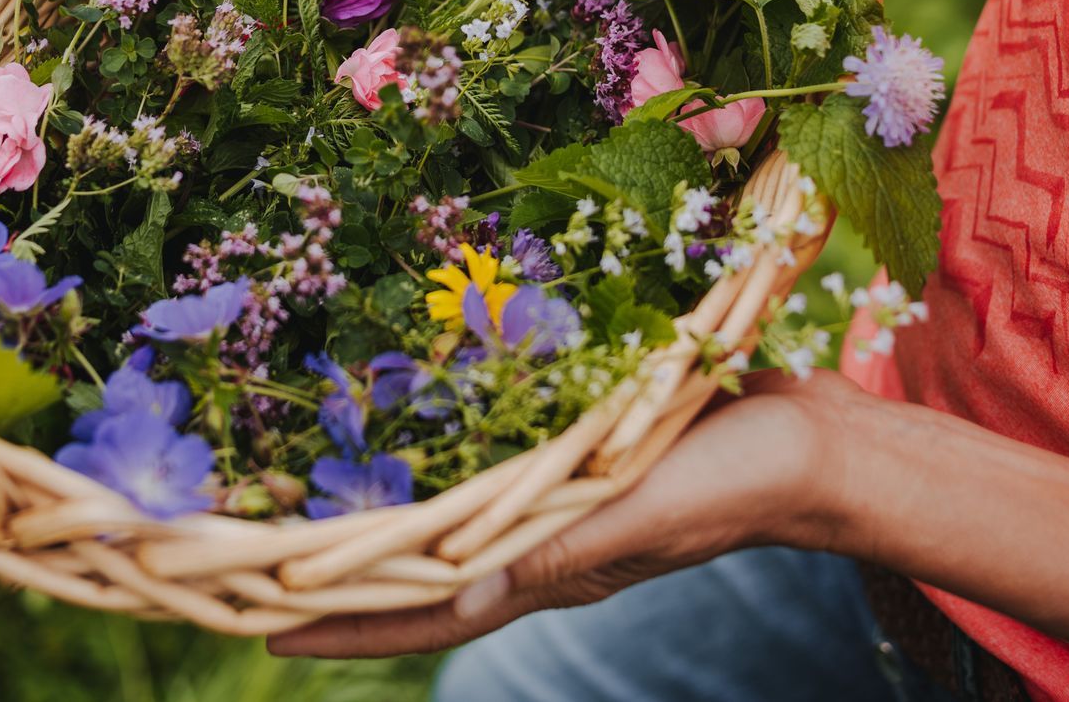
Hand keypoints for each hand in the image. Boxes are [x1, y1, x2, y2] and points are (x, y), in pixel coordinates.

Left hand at [268, 370, 859, 658]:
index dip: (342, 629)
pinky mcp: (577, 459)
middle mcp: (537, 544)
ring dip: (382, 526)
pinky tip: (413, 436)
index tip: (260, 630)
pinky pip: (489, 474)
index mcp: (547, 569)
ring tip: (311, 507)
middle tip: (254, 565)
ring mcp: (556, 503)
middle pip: (418, 579)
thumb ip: (560, 549)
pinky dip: (441, 471)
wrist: (814, 444)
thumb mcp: (643, 510)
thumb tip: (463, 602)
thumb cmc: (735, 477)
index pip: (423, 618)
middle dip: (340, 582)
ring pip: (445, 527)